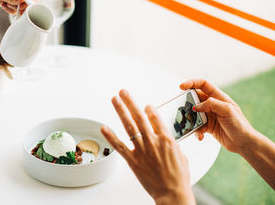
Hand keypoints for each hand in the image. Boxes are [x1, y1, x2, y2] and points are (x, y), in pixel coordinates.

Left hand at [101, 90, 194, 204]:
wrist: (172, 193)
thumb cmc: (179, 176)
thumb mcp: (180, 153)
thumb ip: (170, 141)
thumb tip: (164, 134)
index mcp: (166, 138)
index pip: (155, 117)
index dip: (149, 109)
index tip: (145, 105)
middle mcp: (152, 141)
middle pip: (139, 116)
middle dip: (130, 102)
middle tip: (123, 91)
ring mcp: (141, 150)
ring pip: (129, 126)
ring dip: (121, 111)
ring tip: (114, 100)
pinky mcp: (133, 160)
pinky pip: (119, 146)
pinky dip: (111, 136)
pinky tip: (104, 127)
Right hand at [180, 79, 254, 152]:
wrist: (243, 143)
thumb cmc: (239, 125)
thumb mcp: (227, 110)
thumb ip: (211, 104)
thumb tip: (196, 106)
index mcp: (219, 97)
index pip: (203, 84)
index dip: (192, 83)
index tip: (181, 87)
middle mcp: (213, 105)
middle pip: (195, 99)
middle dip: (188, 104)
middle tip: (184, 110)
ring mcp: (209, 115)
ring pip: (194, 113)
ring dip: (191, 120)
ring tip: (192, 125)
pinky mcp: (207, 126)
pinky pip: (196, 126)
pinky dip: (196, 131)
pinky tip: (201, 136)